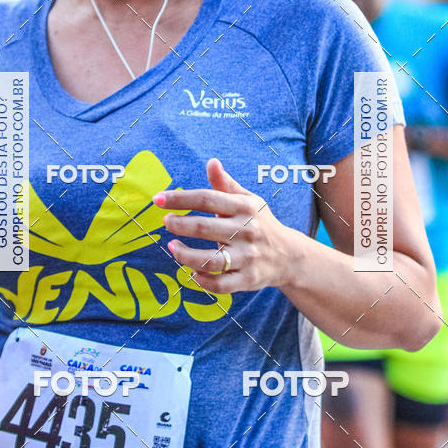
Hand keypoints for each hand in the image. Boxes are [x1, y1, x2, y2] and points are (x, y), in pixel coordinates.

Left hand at [154, 158, 293, 293]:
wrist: (290, 256)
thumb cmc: (261, 223)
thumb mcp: (248, 200)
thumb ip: (226, 184)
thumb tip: (211, 162)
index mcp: (244, 207)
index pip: (207, 199)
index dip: (180, 199)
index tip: (158, 199)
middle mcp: (246, 231)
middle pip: (205, 228)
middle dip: (180, 224)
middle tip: (166, 222)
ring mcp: (247, 257)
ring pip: (211, 259)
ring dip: (185, 255)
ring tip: (172, 247)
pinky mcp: (247, 279)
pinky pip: (221, 284)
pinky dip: (203, 281)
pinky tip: (192, 272)